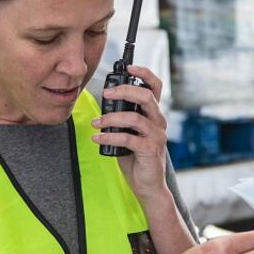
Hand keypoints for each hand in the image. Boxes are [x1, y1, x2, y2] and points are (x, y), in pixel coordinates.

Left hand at [91, 65, 168, 204]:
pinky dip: (109, 137)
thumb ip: (122, 120)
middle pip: (146, 96)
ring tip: (96, 123)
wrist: (148, 186)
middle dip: (124, 90)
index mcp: (153, 115)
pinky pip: (128, 138)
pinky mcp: (150, 149)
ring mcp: (156, 136)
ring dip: (110, 118)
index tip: (128, 67)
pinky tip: (97, 139)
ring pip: (134, 117)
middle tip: (106, 94)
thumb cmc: (136, 159)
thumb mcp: (129, 134)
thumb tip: (104, 107)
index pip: (155, 87)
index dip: (144, 73)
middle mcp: (158, 122)